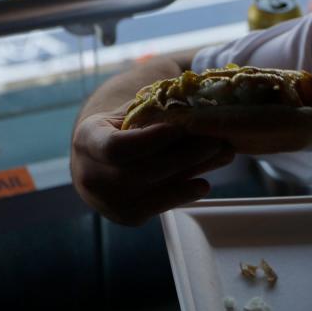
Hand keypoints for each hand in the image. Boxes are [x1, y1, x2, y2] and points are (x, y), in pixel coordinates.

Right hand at [70, 108, 234, 225]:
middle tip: (217, 140)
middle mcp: (92, 176)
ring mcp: (109, 201)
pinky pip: (158, 206)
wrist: (94, 168)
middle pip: (143, 170)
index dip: (150, 139)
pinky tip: (203, 184)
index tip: (182, 127)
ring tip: (223, 155)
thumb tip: (193, 94)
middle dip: (185, 155)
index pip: (117, 146)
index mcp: (88, 140)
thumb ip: (152, 107)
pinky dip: (183, 194)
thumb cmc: (117, 132)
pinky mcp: (127, 216)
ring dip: (192, 171)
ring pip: (155, 188)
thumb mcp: (123, 114)